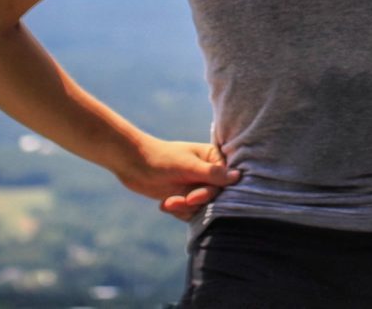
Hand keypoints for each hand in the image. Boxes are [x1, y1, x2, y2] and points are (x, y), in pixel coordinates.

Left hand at [114, 136, 241, 221]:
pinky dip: (178, 211)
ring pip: (202, 206)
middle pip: (214, 196)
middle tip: (181, 200)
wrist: (133, 164)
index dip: (212, 191)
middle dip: (195, 201)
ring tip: (168, 203)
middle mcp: (208, 173)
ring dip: (184, 208)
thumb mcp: (188, 166)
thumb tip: (238, 176)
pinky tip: (164, 204)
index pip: (226, 181)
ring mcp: (196, 186)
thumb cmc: (162, 158)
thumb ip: (213, 173)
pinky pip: (190, 212)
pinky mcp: (185, 197)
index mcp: (213, 158)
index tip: (194, 197)